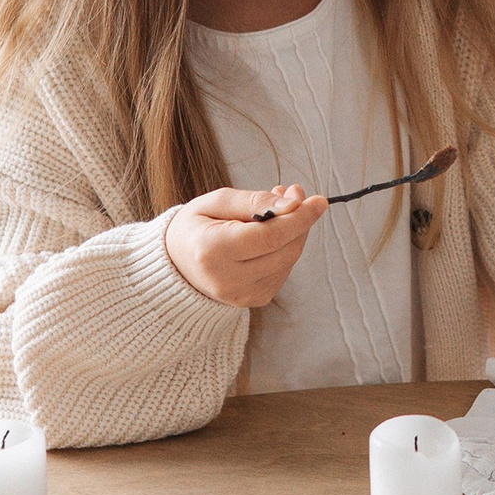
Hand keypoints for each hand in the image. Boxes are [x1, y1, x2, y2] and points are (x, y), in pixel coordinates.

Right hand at [163, 186, 328, 307]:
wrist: (175, 264)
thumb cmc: (194, 227)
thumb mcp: (216, 201)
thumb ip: (254, 201)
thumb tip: (294, 203)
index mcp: (213, 252)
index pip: (270, 236)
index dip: (300, 218)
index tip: (319, 201)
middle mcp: (228, 280)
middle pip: (286, 250)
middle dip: (300, 221)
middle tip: (295, 194)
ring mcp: (242, 295)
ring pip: (289, 260)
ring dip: (294, 233)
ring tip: (277, 210)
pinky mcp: (254, 300)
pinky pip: (284, 270)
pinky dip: (285, 249)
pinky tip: (271, 234)